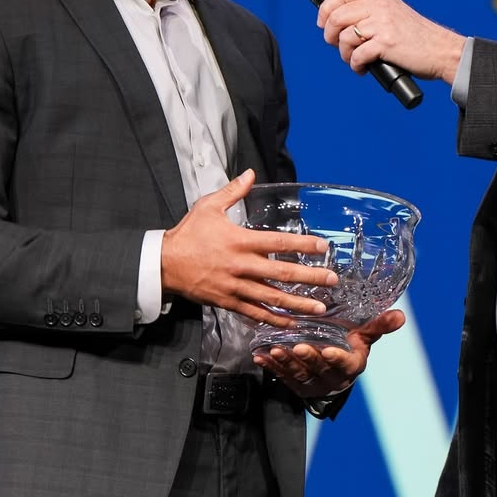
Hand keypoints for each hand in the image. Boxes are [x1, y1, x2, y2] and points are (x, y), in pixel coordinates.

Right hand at [161, 170, 337, 325]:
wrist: (163, 264)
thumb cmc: (188, 234)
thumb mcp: (208, 207)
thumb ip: (233, 191)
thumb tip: (250, 174)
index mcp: (239, 241)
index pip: (278, 243)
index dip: (302, 245)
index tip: (323, 247)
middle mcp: (240, 265)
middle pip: (281, 274)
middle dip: (310, 277)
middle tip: (332, 280)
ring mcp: (235, 286)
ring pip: (271, 298)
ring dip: (298, 304)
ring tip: (320, 307)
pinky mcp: (227, 302)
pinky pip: (254, 313)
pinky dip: (273, 319)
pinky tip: (291, 323)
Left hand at [252, 308, 404, 397]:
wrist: (334, 369)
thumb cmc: (350, 345)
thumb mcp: (364, 337)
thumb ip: (378, 326)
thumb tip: (401, 316)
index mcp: (351, 365)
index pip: (345, 364)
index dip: (337, 359)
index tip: (328, 350)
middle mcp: (332, 378)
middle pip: (319, 369)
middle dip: (308, 358)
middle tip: (297, 346)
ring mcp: (312, 383)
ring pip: (298, 374)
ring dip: (286, 363)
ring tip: (275, 350)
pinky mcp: (295, 384)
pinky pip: (282, 376)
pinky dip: (271, 367)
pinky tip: (260, 356)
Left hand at [316, 0, 465, 84]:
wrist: (441, 50)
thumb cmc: (418, 38)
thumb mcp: (393, 13)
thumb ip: (371, 12)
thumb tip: (339, 23)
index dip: (325, 10)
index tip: (323, 24)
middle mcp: (380, 5)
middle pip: (336, 16)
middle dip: (330, 35)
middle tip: (337, 46)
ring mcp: (383, 23)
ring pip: (344, 37)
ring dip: (344, 54)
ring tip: (354, 60)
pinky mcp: (386, 43)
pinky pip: (357, 55)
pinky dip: (356, 65)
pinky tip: (363, 68)